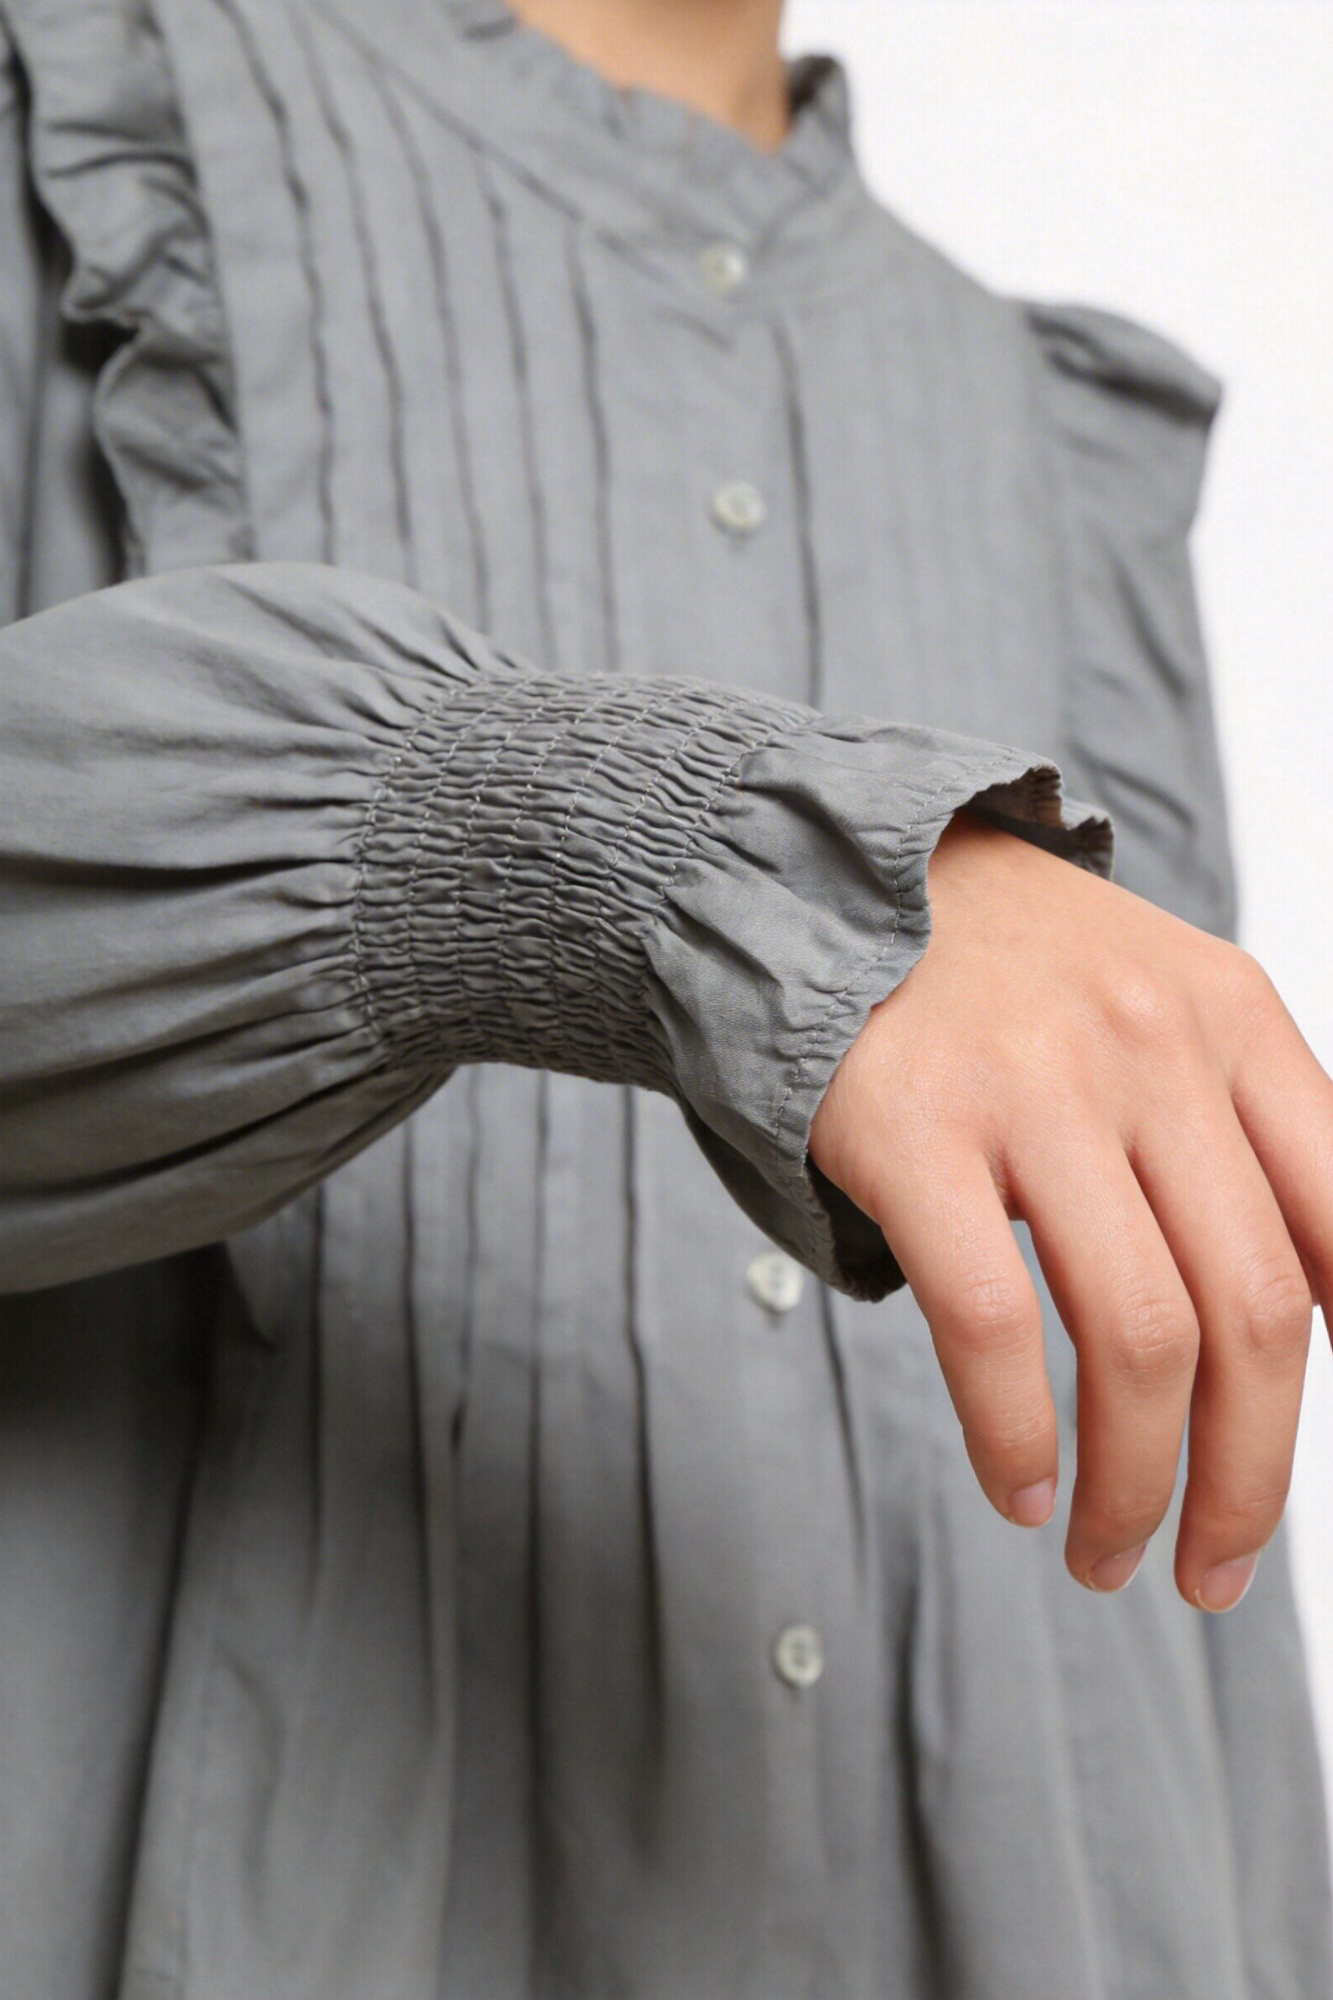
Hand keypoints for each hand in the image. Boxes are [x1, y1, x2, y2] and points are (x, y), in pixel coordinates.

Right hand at [809, 808, 1332, 1610]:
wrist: (829, 875)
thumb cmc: (1005, 973)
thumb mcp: (1166, 1006)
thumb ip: (1254, 1132)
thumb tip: (1331, 1305)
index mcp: (1234, 1020)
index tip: (1288, 1466)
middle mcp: (1151, 1046)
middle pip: (1251, 1311)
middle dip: (1246, 1478)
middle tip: (1213, 1570)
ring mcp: (1031, 1086)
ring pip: (1138, 1336)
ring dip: (1136, 1485)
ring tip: (1107, 1552)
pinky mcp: (911, 1129)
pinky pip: (991, 1323)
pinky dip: (1017, 1437)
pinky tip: (1021, 1488)